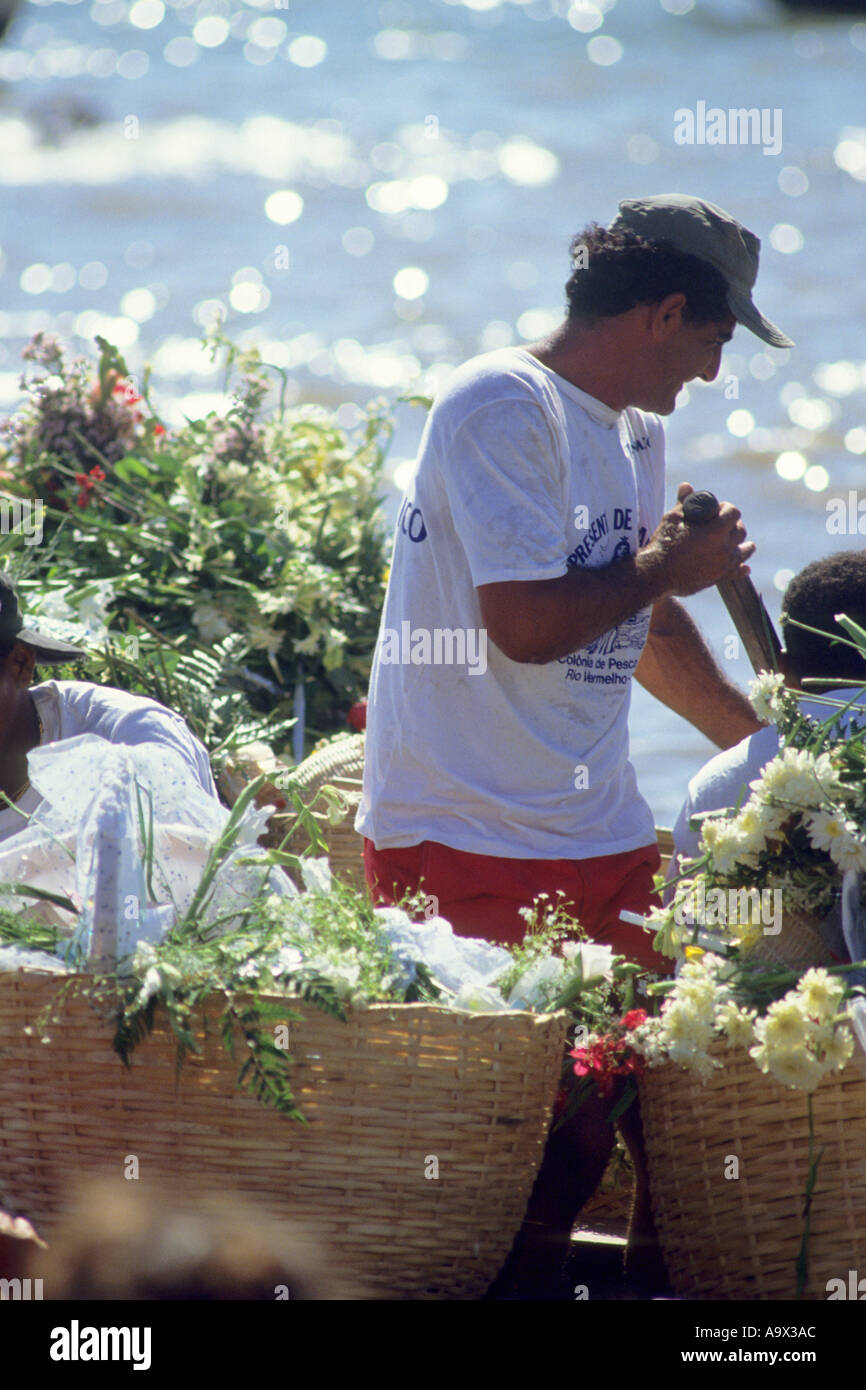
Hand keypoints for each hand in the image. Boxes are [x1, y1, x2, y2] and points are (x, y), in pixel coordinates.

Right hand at [644, 482, 755, 597]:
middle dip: (733, 524)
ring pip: (743, 551)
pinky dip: (741, 568)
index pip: (734, 513)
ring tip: (735, 541)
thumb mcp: (672, 518)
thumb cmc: (663, 543)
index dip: (726, 508)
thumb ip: (684, 502)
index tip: (717, 509)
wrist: (656, 573)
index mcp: (715, 531)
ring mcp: (722, 565)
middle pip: (741, 531)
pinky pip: (736, 572)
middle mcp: (724, 548)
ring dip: (741, 544)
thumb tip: (687, 486)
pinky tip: (744, 567)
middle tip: (722, 523)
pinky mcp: (717, 577)